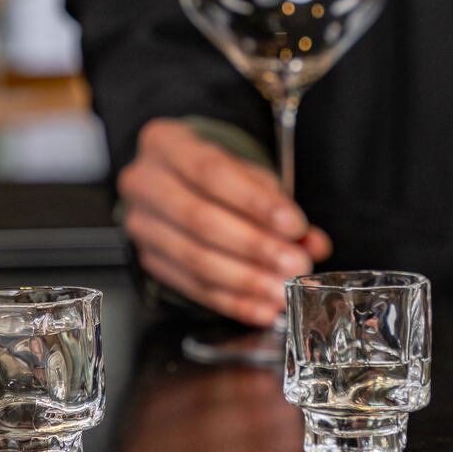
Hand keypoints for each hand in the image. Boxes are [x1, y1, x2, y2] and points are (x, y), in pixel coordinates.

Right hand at [118, 118, 332, 326]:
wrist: (177, 181)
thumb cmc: (217, 173)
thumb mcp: (246, 172)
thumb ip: (277, 202)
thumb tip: (311, 242)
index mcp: (165, 143)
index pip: (211, 171)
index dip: (255, 201)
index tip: (294, 225)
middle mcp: (143, 182)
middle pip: (199, 218)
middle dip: (253, 246)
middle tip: (293, 264)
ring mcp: (141, 224)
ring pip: (194, 258)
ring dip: (244, 280)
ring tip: (282, 290)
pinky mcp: (149, 260)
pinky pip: (193, 287)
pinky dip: (232, 302)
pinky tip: (262, 308)